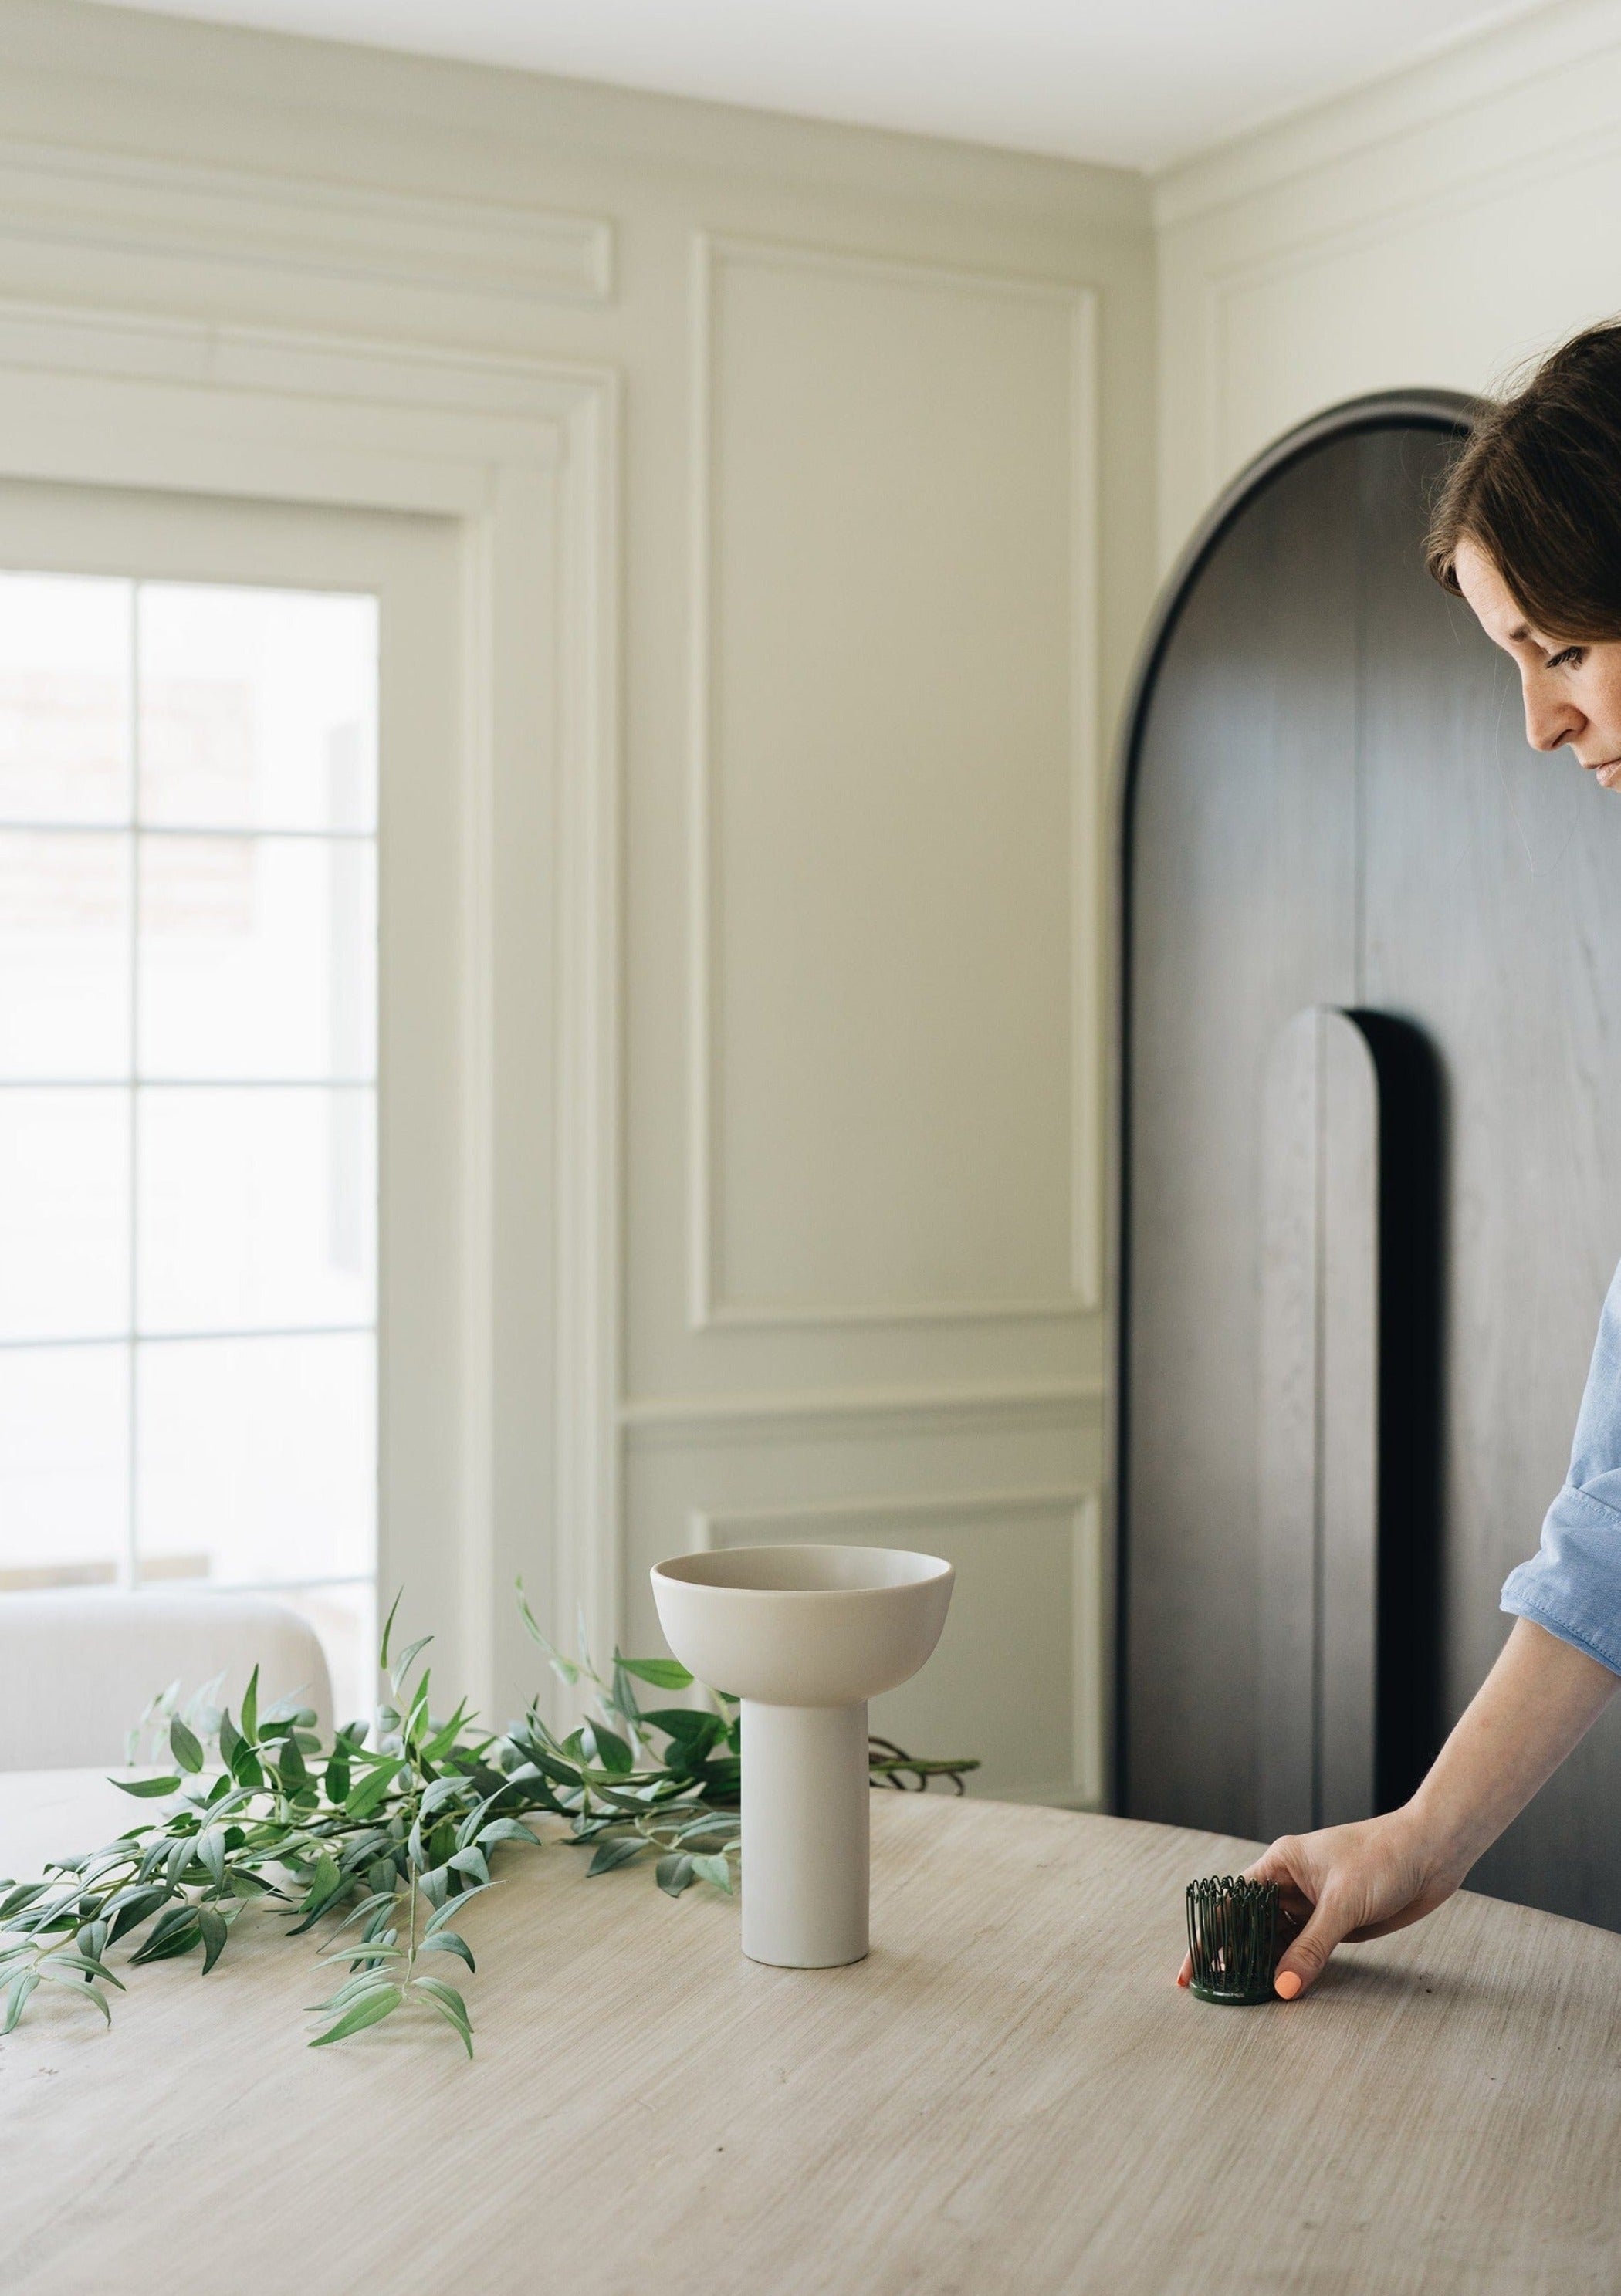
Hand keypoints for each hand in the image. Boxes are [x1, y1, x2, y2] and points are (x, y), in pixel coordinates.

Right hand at [1174, 1809, 1463, 1999]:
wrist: (1431, 1854)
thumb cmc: (1383, 1859)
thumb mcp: (1342, 1904)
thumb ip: (1311, 1947)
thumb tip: (1283, 1988)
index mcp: (1281, 1865)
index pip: (1231, 1903)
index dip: (1208, 1938)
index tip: (1191, 1972)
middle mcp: (1290, 1885)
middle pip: (1249, 1927)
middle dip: (1232, 1959)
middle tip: (1217, 1996)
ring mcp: (1312, 1906)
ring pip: (1276, 1942)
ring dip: (1262, 1967)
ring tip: (1244, 1999)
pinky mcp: (1335, 1924)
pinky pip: (1303, 1950)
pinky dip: (1292, 1969)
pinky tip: (1282, 1988)